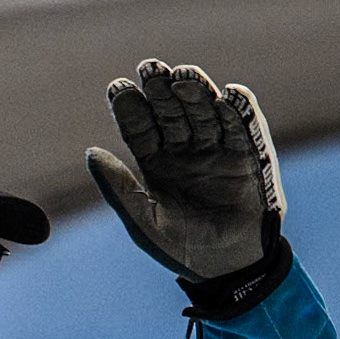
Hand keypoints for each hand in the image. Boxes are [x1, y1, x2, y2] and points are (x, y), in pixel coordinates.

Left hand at [86, 59, 285, 281]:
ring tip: (185, 75)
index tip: (119, 87)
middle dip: (161, 91)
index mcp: (155, 164)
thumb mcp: (143, 220)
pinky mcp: (248, 157)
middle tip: (152, 69)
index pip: (139, 128)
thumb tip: (91, 153)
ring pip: (204, 113)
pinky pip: (243, 128)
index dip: (129, 107)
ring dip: (196, 92)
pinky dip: (239, 110)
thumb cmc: (180, 249)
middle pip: (171, 112)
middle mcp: (185, 151)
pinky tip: (230, 93)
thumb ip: (119, 188)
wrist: (227, 269)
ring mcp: (217, 151)